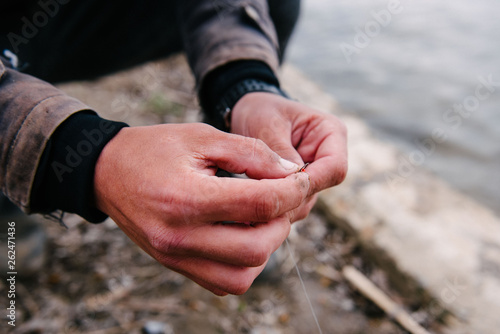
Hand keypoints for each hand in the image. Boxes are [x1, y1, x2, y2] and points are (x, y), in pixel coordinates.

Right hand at [93, 123, 309, 294]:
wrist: (107, 172)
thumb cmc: (155, 149)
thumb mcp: (203, 136)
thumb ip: (251, 153)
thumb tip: (292, 174)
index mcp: (186, 198)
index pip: (258, 203)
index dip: (292, 190)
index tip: (302, 178)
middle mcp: (179, 237)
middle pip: (256, 248)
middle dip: (282, 223)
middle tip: (280, 200)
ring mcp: (175, 257)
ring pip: (242, 276)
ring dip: (265, 248)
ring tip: (259, 218)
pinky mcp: (175, 266)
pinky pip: (223, 283)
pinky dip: (244, 264)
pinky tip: (241, 233)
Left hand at [231, 92, 347, 220]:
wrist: (247, 114)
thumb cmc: (260, 112)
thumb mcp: (267, 125)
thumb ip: (279, 152)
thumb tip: (290, 182)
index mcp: (330, 132)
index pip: (335, 168)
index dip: (311, 182)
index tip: (280, 188)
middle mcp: (327, 156)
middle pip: (320, 188)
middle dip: (290, 196)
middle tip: (258, 198)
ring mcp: (314, 175)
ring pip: (305, 201)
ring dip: (280, 205)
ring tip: (251, 199)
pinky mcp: (299, 188)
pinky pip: (291, 206)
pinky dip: (274, 208)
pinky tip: (252, 205)